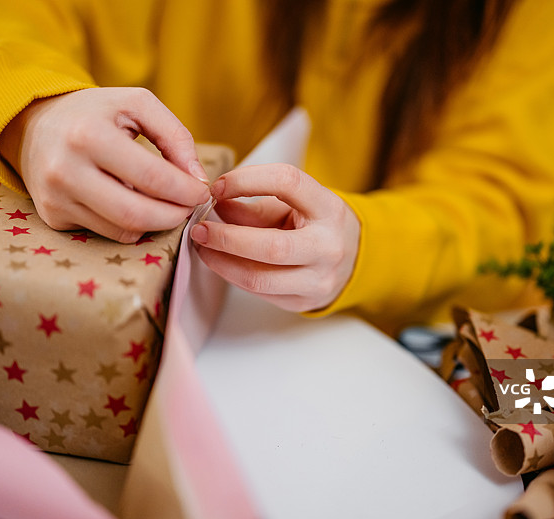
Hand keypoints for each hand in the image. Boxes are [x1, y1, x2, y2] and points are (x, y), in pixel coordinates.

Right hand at [0, 87, 210, 242]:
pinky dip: (132, 225)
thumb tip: (199, 180)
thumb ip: (176, 137)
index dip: (187, 191)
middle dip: (175, 216)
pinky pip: (107, 233)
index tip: (202, 191)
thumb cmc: (95, 112)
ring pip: (124, 230)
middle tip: (190, 207)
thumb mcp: (137, 104)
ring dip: (156, 223)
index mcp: (88, 135)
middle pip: (137, 214)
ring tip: (168, 204)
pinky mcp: (53, 216)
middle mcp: (66, 170)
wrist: (35, 124)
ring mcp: (55, 198)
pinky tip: (136, 204)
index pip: (153, 178)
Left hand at [190, 164, 360, 311]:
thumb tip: (213, 204)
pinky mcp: (303, 302)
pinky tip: (220, 262)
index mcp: (329, 208)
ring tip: (203, 248)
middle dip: (227, 237)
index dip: (246, 181)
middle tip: (199, 228)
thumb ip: (253, 204)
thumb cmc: (315, 225)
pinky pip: (259, 292)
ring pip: (259, 278)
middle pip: (271, 246)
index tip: (218, 188)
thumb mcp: (292, 205)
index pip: (287, 183)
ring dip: (222, 263)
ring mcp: (318, 280)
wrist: (353, 259)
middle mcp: (328, 246)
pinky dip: (233, 275)